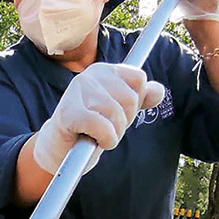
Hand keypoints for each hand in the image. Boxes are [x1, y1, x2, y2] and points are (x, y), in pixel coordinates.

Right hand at [32, 62, 164, 173]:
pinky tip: (94, 140)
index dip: (135, 103)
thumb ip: (140, 99)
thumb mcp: (119, 111)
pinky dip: (104, 139)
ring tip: (98, 134)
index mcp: (104, 71)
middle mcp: (90, 75)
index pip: (139, 79)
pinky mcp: (68, 113)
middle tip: (106, 127)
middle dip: (123, 122)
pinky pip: (102, 127)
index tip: (118, 113)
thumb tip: (158, 90)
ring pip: (117, 114)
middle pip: (130, 99)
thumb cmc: (91, 128)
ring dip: (113, 134)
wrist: (60, 148)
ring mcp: (77, 91)